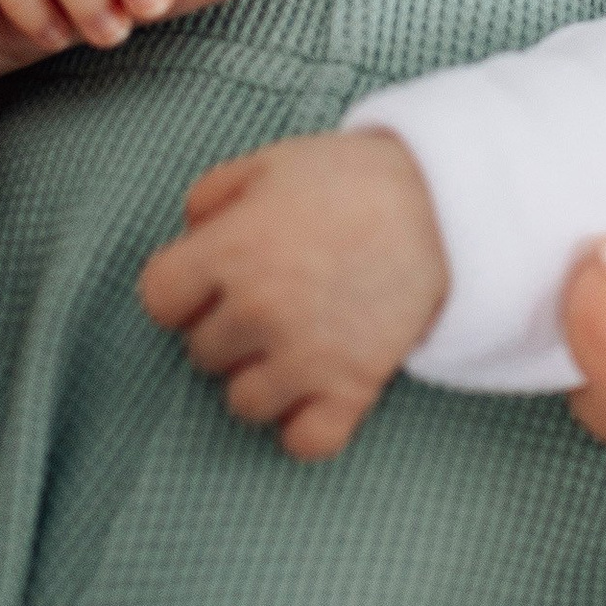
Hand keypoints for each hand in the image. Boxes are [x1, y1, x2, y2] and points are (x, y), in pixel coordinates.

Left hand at [137, 129, 447, 459]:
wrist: (447, 207)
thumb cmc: (352, 181)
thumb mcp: (270, 164)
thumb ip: (211, 196)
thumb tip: (190, 235)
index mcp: (230, 251)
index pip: (158, 300)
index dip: (181, 292)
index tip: (209, 283)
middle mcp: (259, 309)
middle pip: (201, 352)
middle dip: (228, 330)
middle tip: (272, 302)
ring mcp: (305, 355)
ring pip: (243, 403)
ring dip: (261, 380)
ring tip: (294, 346)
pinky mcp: (351, 388)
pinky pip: (304, 442)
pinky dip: (305, 427)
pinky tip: (316, 394)